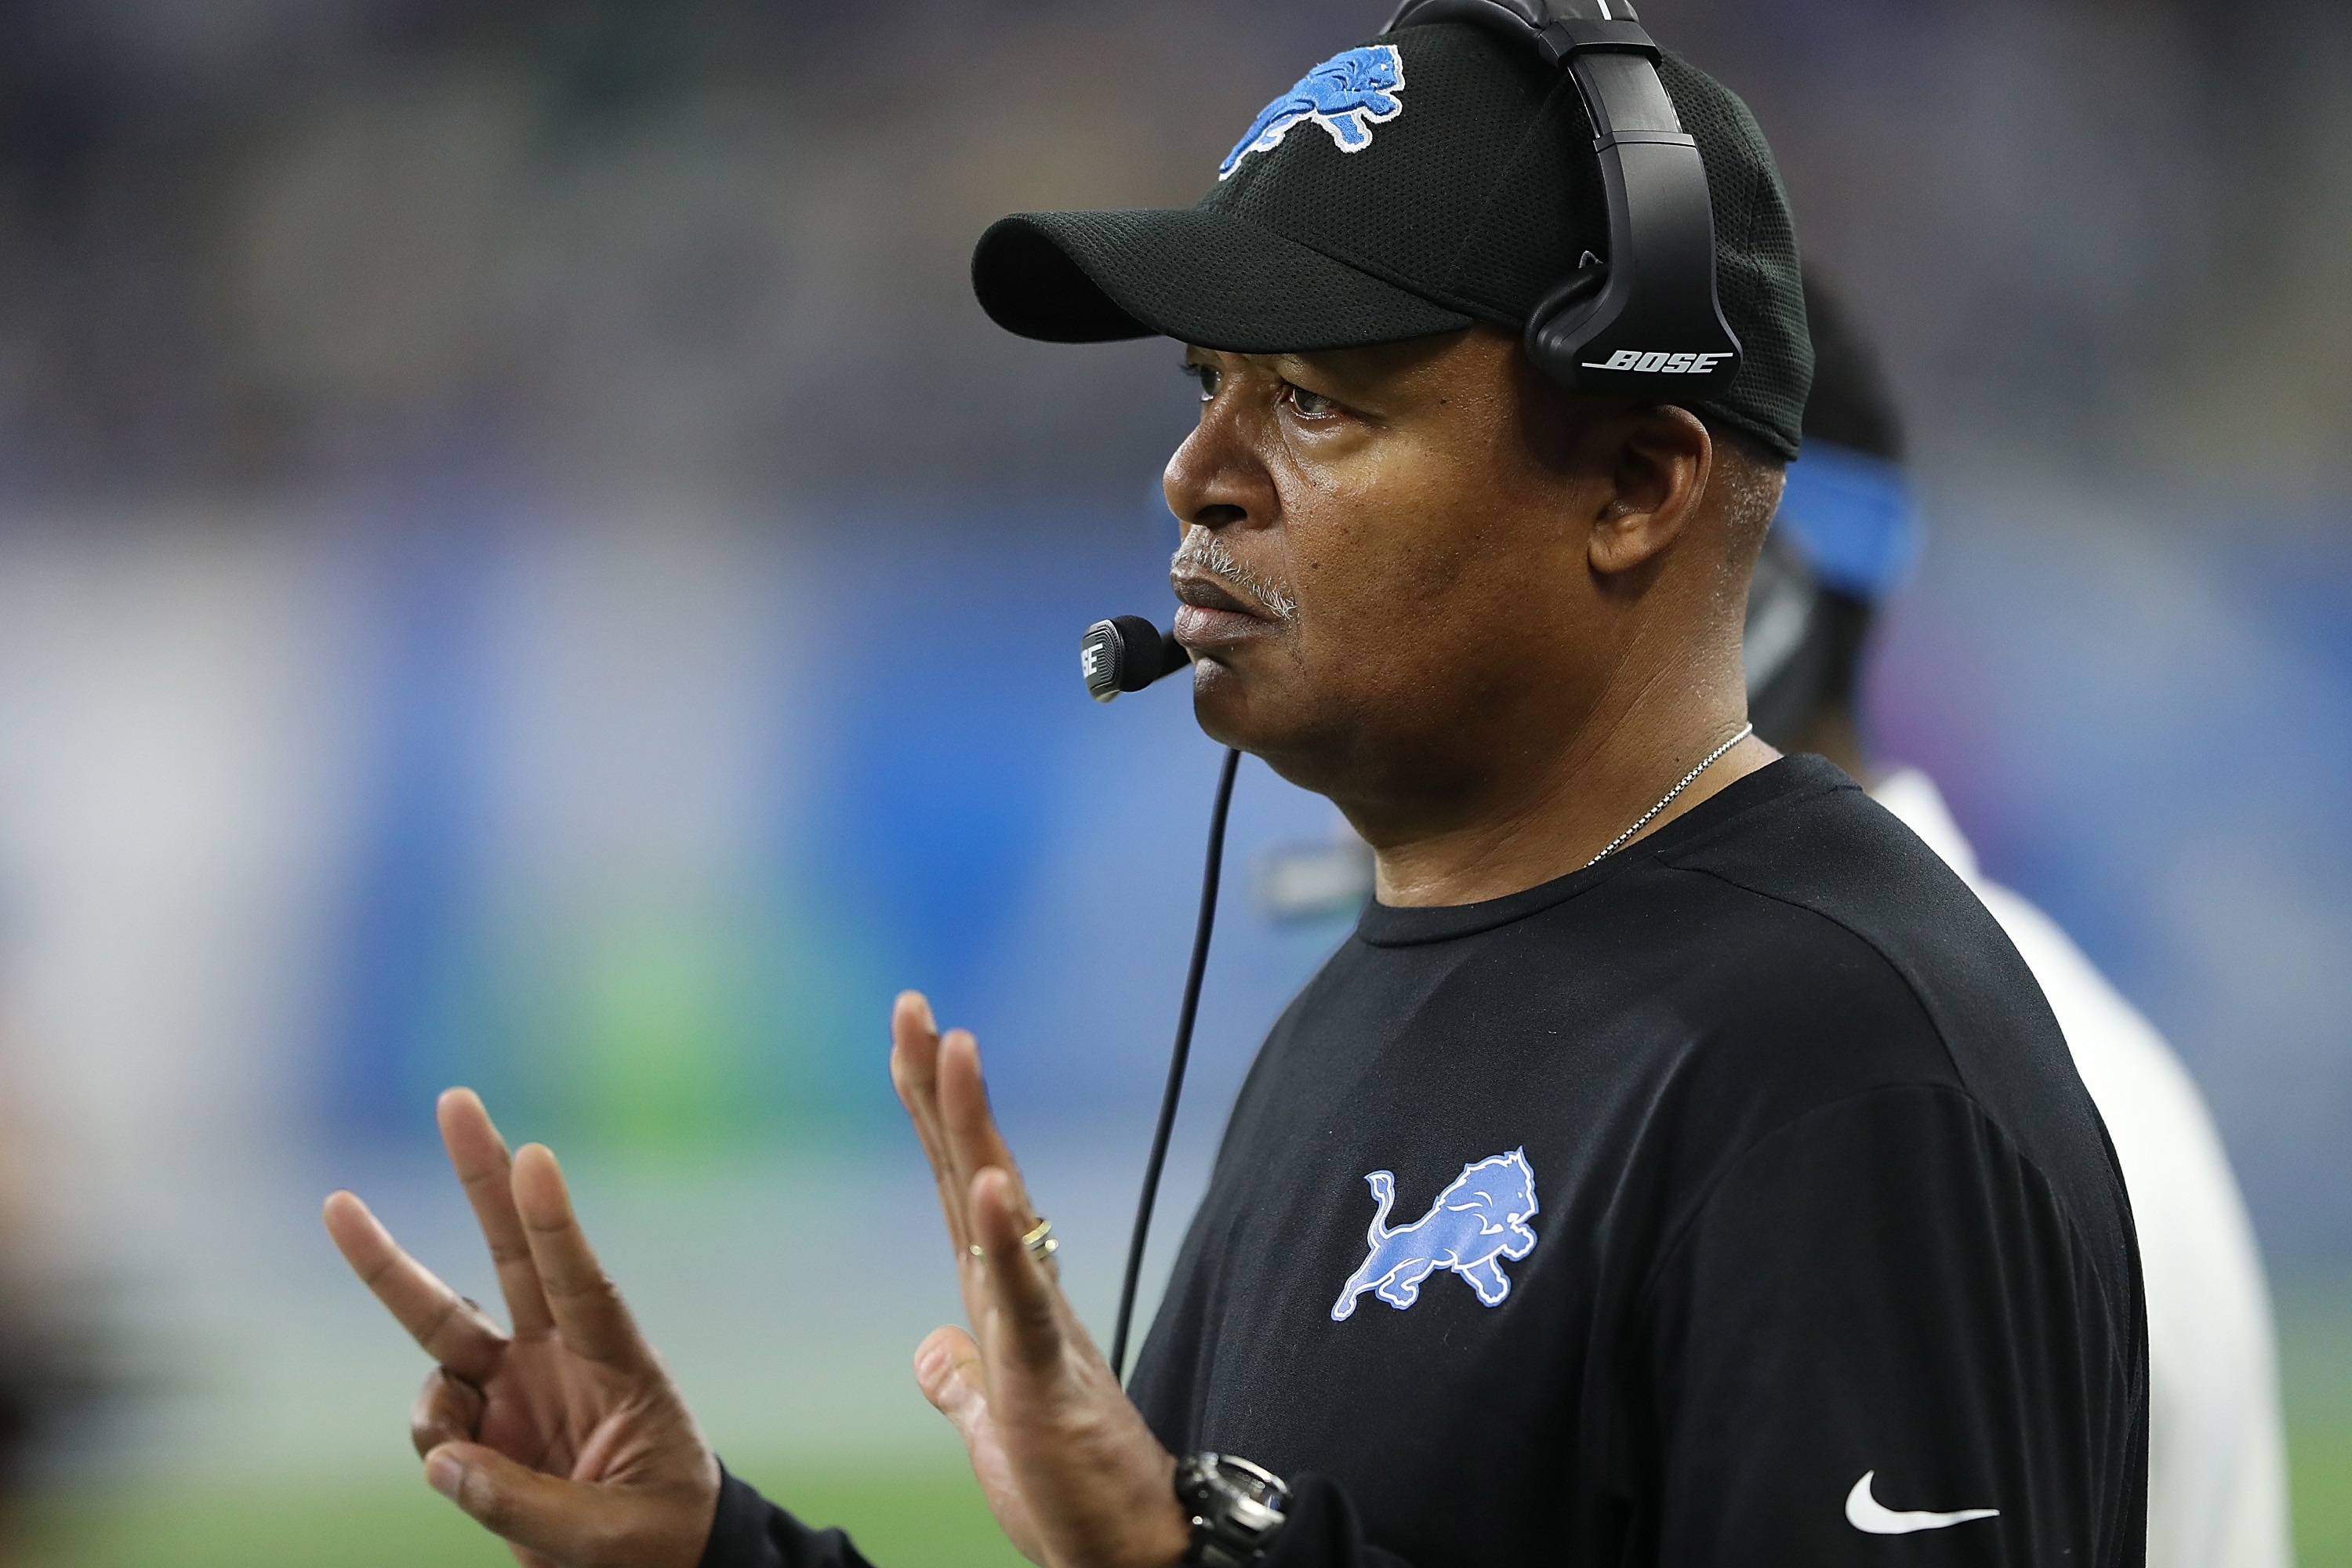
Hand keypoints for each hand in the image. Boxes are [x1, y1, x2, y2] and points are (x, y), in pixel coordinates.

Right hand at [323, 1090, 720, 1567]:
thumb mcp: (610, 1538)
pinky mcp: (483, 1423)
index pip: (585, 1286)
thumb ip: (524, 1505)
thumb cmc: (660, 1541)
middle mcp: (563, 1357)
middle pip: (512, 1252)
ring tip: (456, 1449)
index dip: (556, 1225)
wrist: (659, 1566)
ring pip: (440, 1321)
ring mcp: (518, 1384)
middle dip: (482, 1176)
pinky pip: (432, 1417)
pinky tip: (461, 1471)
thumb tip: (443, 1461)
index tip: (535, 1157)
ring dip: (395, 1291)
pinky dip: (432, 1440)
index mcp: (620, 1367)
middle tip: (456, 1098)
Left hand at [890, 992, 1192, 1567]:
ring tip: (955, 1050)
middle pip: (970, 1169)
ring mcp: (1036, 1327)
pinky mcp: (1047, 1377)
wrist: (1123, 1550)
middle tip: (914, 1005)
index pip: (956, 1182)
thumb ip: (960, 1377)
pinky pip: (1023, 1298)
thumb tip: (930, 1349)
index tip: (909, 1036)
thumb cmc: (1067, 1487)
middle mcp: (1018, 1293)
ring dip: (975, 1127)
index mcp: (999, 1298)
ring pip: (999, 1209)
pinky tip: (990, 1186)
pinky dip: (1004, 1239)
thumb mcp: (989, 1424)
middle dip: (940, 1087)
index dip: (930, 1110)